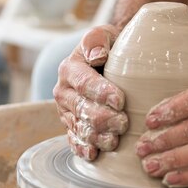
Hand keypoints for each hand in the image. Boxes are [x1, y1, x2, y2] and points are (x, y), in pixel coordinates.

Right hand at [53, 25, 127, 160]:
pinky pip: (74, 140)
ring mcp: (65, 111)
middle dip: (103, 118)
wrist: (104, 59)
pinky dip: (83, 149)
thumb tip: (97, 55)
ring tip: (115, 140)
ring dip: (97, 136)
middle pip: (81, 109)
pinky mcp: (70, 126)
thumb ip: (98, 39)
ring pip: (79, 128)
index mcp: (69, 69)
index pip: (84, 83)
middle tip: (124, 123)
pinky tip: (95, 154)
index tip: (120, 100)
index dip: (101, 92)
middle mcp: (63, 92)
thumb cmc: (108, 46)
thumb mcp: (104, 34)